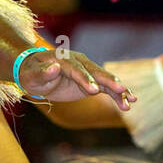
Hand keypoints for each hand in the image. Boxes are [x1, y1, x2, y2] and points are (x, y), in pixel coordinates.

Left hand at [17, 48, 133, 109]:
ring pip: (104, 80)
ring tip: (131, 100)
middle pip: (95, 72)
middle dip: (108, 81)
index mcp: (64, 59)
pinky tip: (128, 103)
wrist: (35, 73)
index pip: (76, 70)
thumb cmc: (31, 74)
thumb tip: (54, 68)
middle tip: (120, 89)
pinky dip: (117, 95)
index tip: (93, 91)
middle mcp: (79, 62)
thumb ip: (42, 73)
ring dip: (118, 90)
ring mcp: (87, 71)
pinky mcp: (91, 81)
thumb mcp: (32, 75)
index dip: (85, 80)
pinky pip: (106, 88)